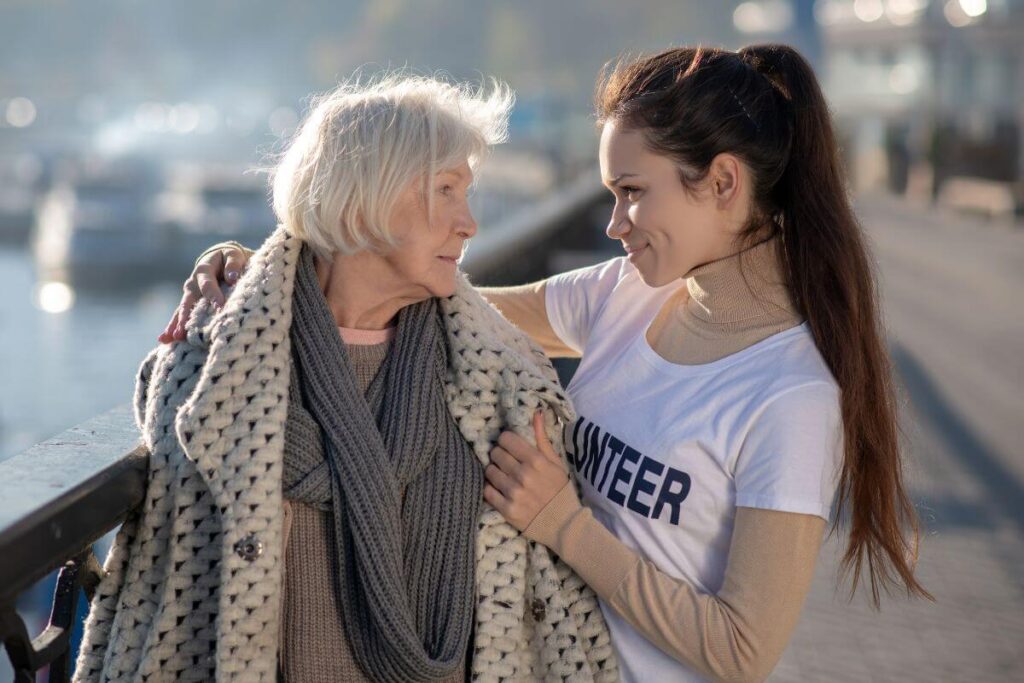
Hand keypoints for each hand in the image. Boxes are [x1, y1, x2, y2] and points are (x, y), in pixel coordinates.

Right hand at [158, 243, 249, 342]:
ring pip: (181, 310)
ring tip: (171, 338)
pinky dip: (173, 327)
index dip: (213, 295)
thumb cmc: (229, 258)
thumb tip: (233, 277)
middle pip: (188, 301)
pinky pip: (180, 315)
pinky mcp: (190, 303)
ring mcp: (189, 294)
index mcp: (204, 270)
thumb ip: (233, 264)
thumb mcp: (233, 255)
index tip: (220, 307)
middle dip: (186, 316)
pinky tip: (166, 340)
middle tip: (183, 331)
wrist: (219, 258)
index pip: (208, 284)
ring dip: (176, 324)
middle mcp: (193, 283)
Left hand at [484, 411, 569, 530]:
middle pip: (495, 453)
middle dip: (499, 455)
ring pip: (489, 471)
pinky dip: (491, 488)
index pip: (506, 439)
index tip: (509, 446)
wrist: (564, 524)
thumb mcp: (556, 462)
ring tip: (504, 476)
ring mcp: (514, 493)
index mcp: (536, 460)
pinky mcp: (506, 509)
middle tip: (506, 462)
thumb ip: (542, 438)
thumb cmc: (560, 490)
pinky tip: (500, 489)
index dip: (506, 441)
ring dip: (494, 471)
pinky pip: (487, 491)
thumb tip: (536, 413)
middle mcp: (523, 475)